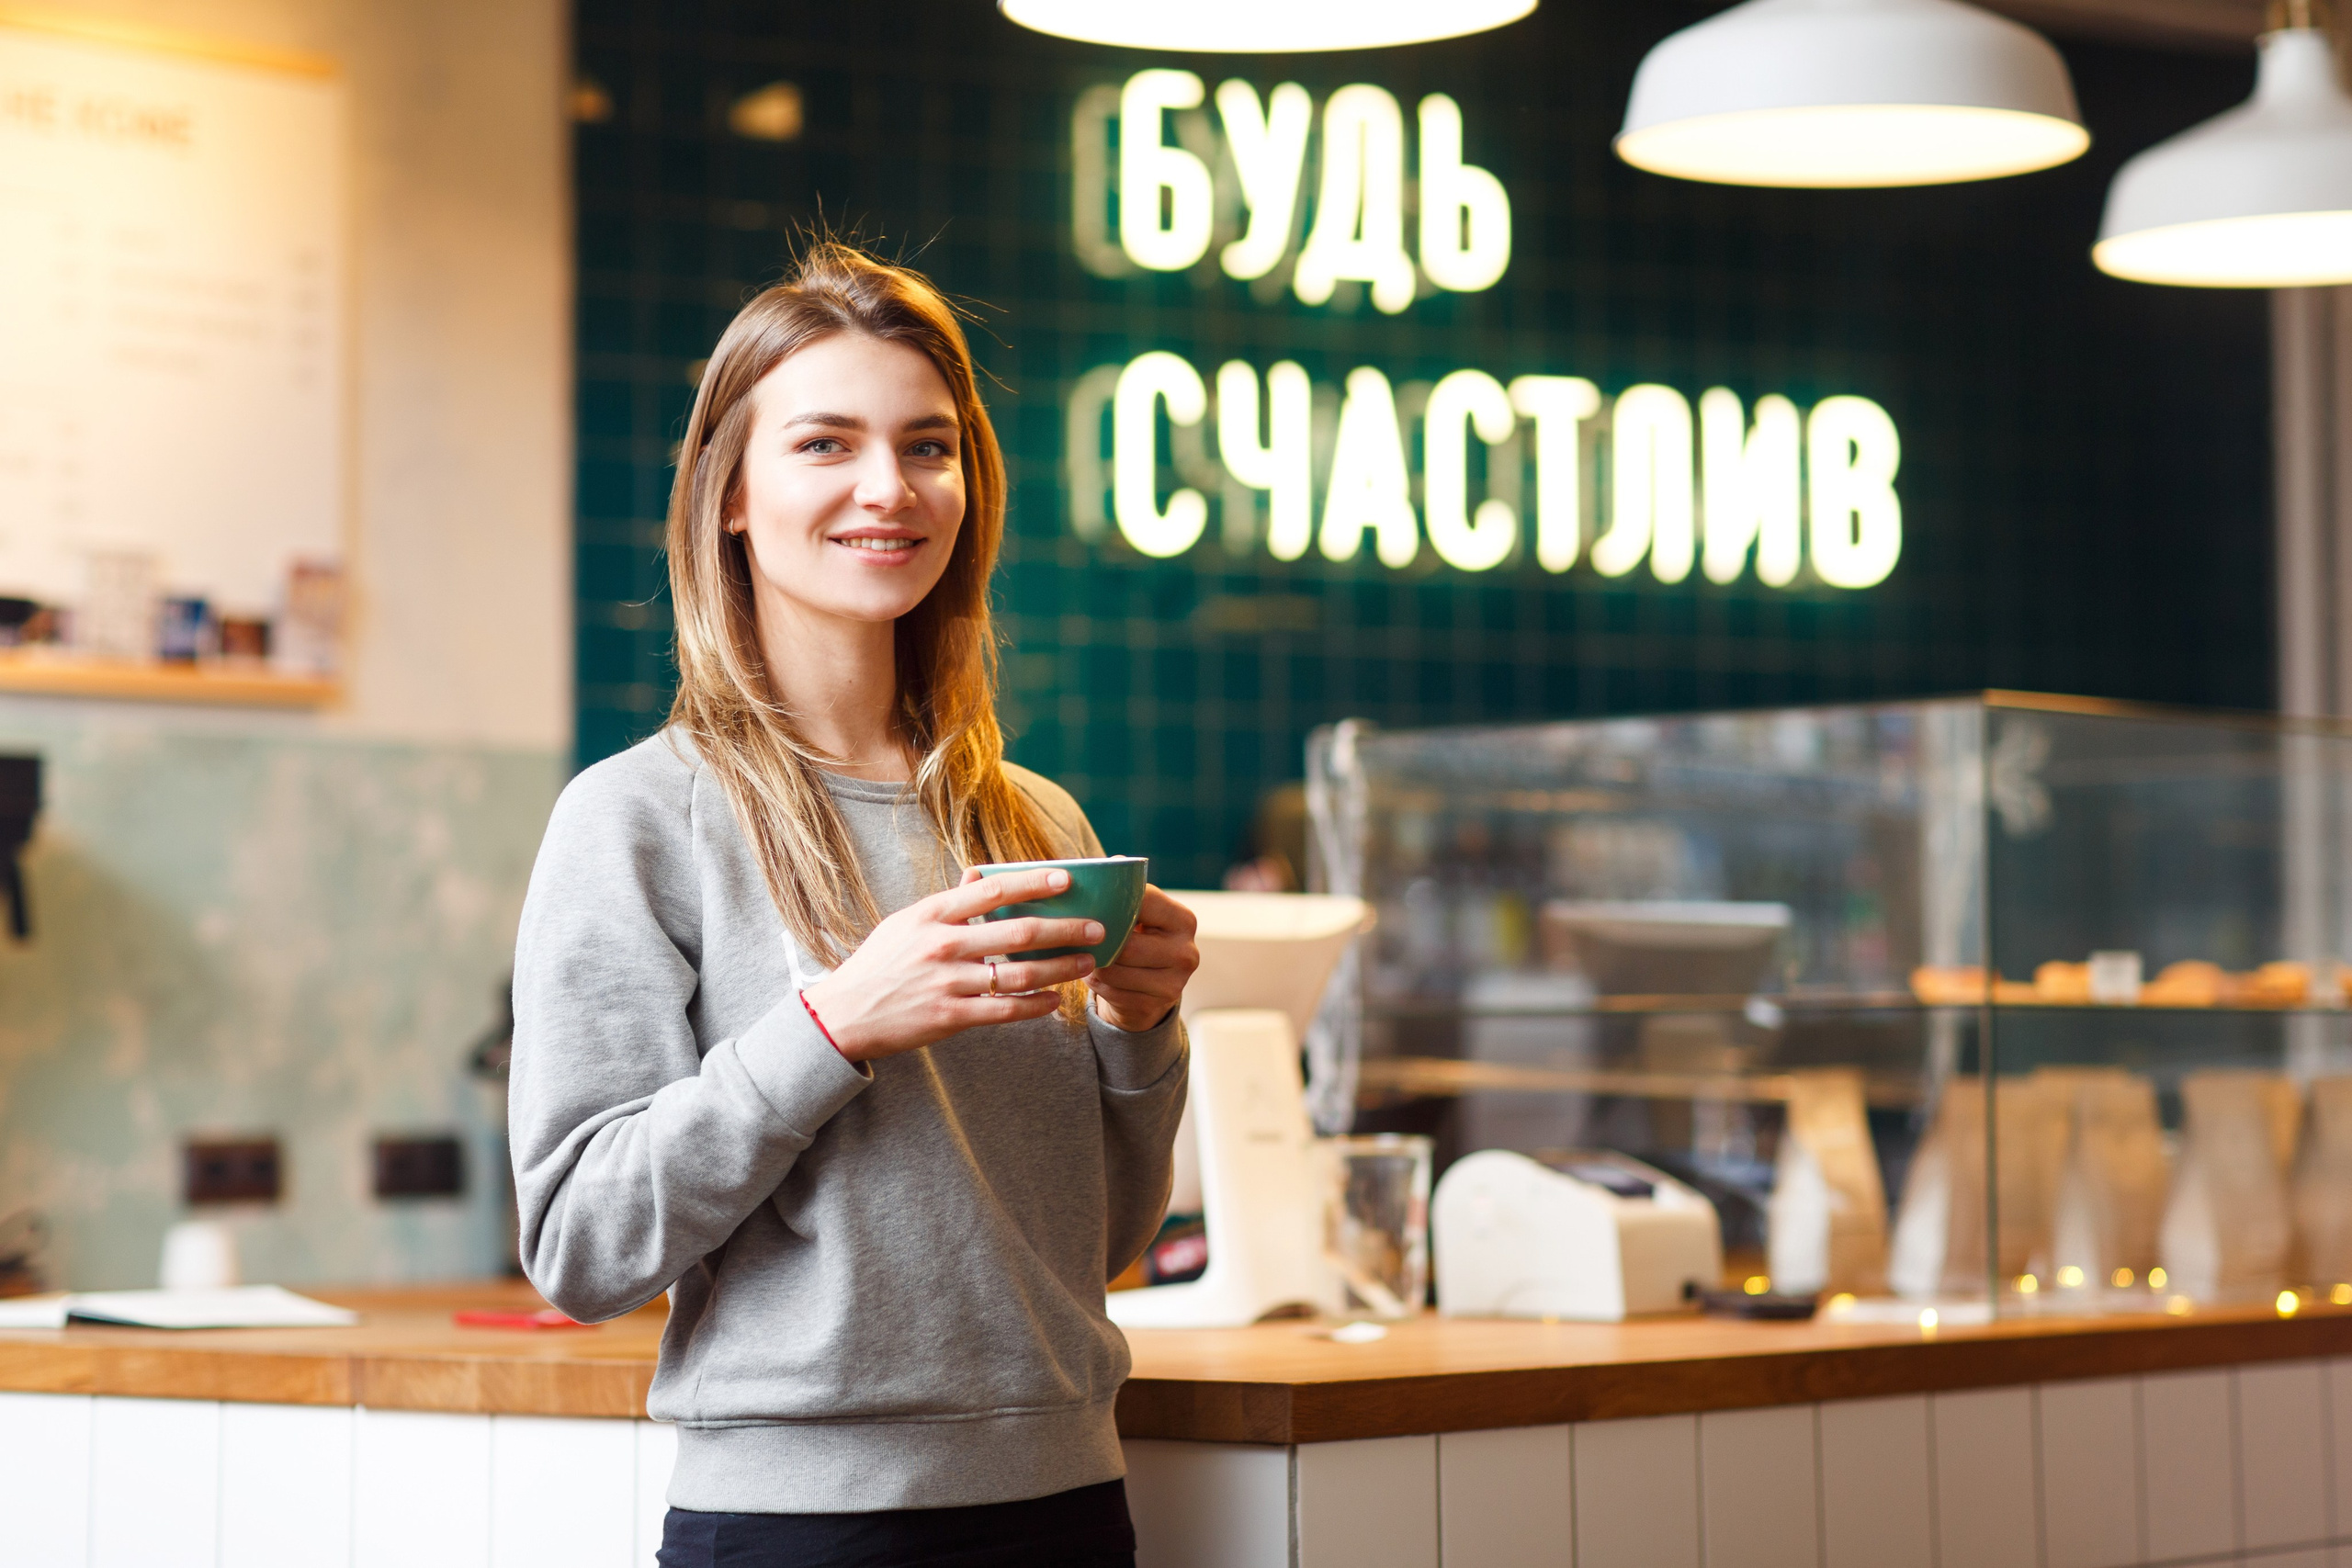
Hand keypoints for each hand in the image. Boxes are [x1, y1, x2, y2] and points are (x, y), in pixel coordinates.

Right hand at [799, 867, 1103, 1063]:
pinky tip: (1057, 1000)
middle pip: (1019, 932)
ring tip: (1088, 964)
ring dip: (1061, 969)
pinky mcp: (950, 1017)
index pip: (992, 890)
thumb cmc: (879, 963)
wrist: (844, 1014)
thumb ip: (948, 903)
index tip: (1067, 878)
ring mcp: (947, 982)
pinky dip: (1036, 1006)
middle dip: (1065, 929)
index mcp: (932, 914)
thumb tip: (980, 875)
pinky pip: (1004, 1010)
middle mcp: (942, 945)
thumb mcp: (906, 923)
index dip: (1033, 882)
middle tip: (1097, 928)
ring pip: (1019, 974)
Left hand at [1089, 885, 1198, 1032]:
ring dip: (1092, 963)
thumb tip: (1113, 862)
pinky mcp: (1155, 1005)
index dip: (1113, 902)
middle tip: (1077, 934)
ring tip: (1085, 953)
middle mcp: (1186, 952)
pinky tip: (1095, 973)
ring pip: (1114, 970)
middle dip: (1098, 940)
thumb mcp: (1139, 915)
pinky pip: (1111, 991)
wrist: (1149, 989)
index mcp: (1184, 920)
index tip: (1092, 903)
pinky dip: (1096, 982)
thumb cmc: (1138, 938)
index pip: (1144, 902)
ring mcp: (1175, 983)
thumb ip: (1127, 891)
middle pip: (1126, 944)